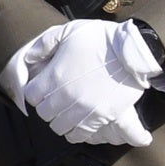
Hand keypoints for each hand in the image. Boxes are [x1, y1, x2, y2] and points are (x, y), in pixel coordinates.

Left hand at [11, 19, 164, 147]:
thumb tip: (29, 57)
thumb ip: (43, 44)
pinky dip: (78, 132)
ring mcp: (84, 108)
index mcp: (53, 76)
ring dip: (62, 121)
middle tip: (56, 102)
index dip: (36, 93)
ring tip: (67, 115)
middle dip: (48, 108)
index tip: (43, 89)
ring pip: (60, 127)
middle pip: (44, 114)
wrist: (135, 51)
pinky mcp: (102, 116)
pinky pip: (81, 134)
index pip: (31, 96)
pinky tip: (79, 125)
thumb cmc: (102, 39)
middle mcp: (65, 96)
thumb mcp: (67, 31)